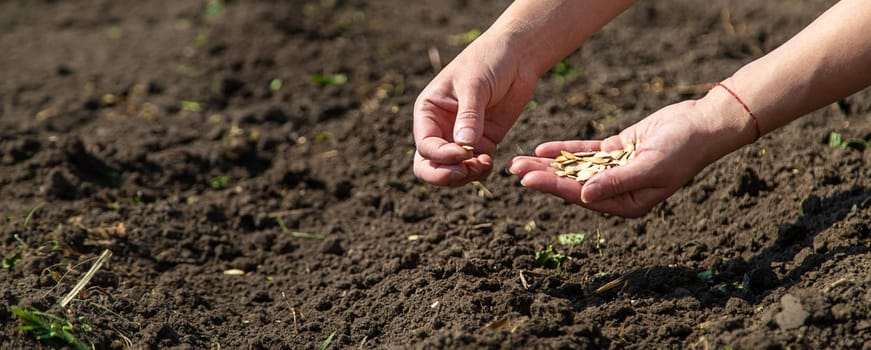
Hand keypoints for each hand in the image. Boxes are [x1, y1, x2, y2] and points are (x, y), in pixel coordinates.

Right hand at [413, 34, 537, 185]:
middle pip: (429, 165)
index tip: (464, 153)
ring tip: (484, 165)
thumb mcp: (475, 84)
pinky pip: (474, 167)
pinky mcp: (483, 143)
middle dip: (444, 174)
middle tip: (465, 172)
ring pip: (452, 171)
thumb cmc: (489, 61)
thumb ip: (469, 116)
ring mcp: (461, 138)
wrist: (517, 56)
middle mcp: (440, 128)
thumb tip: (463, 146)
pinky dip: (480, 172)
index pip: (425, 146)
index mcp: (428, 111)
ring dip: (465, 175)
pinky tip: (490, 163)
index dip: (441, 156)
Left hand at [509, 100, 735, 216]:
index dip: (553, 187)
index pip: (581, 196)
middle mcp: (618, 191)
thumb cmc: (683, 149)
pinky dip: (565, 150)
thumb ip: (617, 182)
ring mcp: (616, 170)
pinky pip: (586, 153)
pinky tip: (543, 148)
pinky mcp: (617, 150)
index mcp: (627, 204)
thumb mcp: (651, 166)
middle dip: (542, 176)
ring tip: (519, 160)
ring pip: (575, 168)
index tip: (527, 179)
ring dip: (548, 164)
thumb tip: (584, 195)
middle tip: (512, 169)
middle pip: (572, 184)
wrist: (704, 123)